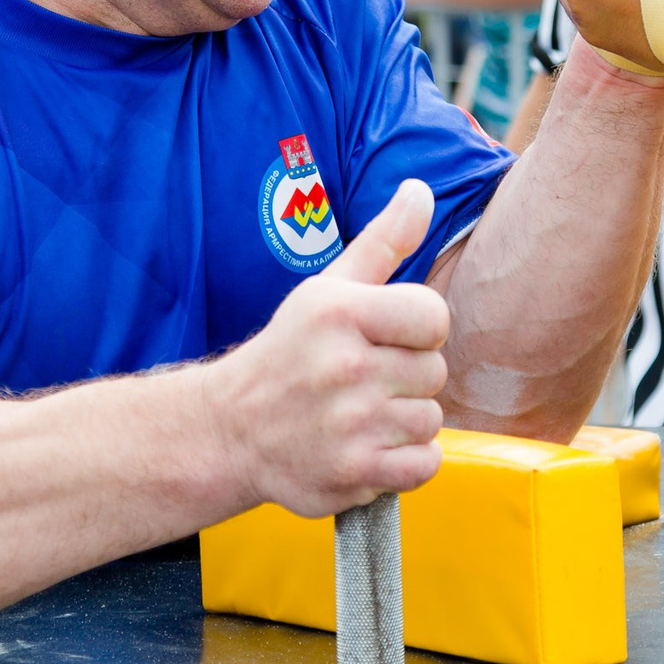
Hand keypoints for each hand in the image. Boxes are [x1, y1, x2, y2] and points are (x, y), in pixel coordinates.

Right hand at [212, 179, 449, 517]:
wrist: (229, 431)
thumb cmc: (288, 353)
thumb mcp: (327, 289)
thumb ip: (383, 242)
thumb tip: (420, 190)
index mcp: (340, 312)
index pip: (434, 318)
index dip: (417, 331)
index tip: (384, 339)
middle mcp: (344, 367)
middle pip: (434, 372)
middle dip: (407, 378)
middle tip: (362, 381)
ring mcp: (349, 425)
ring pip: (430, 420)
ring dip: (404, 422)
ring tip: (360, 415)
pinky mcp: (353, 473)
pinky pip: (424, 464)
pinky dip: (406, 461)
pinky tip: (371, 447)